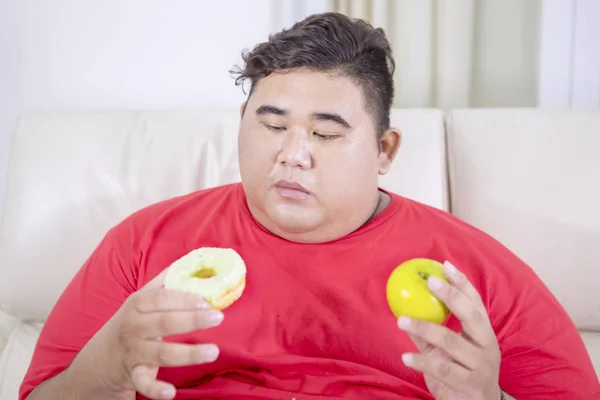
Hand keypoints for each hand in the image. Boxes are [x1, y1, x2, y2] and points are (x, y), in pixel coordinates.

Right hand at [73, 269, 223, 399]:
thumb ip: (169, 280)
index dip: (184, 298)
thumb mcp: (144, 298)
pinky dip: (156, 389)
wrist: (100, 358)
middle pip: (163, 322)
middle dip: (191, 320)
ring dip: (187, 354)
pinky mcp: (133, 375)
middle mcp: (133, 326)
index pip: (161, 298)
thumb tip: (197, 259)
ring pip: (160, 354)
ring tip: (213, 352)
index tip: (207, 300)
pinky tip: (171, 393)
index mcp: (138, 304)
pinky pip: (144, 383)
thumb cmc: (133, 321)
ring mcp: (133, 352)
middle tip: (218, 317)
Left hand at [397, 261, 501, 399]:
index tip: (445, 266)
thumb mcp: (447, 352)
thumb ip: (429, 334)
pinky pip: (443, 369)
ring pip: (452, 342)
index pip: (476, 304)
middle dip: (451, 296)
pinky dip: (422, 361)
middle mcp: (487, 347)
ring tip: (402, 321)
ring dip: (425, 328)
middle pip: (471, 316)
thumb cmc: (462, 374)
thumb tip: (405, 310)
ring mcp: (480, 366)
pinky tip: (406, 356)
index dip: (463, 284)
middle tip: (430, 281)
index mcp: (484, 334)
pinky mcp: (470, 385)